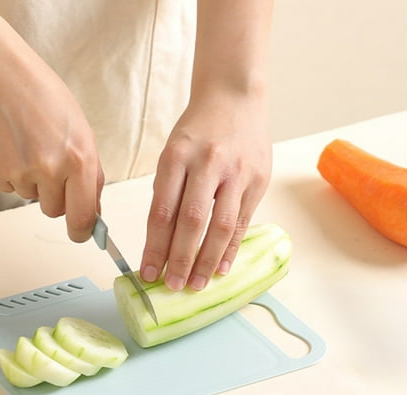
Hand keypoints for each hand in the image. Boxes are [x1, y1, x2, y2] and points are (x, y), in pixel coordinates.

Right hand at [0, 38, 102, 241]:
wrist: (0, 75)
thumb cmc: (45, 99)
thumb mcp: (84, 135)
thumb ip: (91, 178)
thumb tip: (93, 212)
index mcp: (78, 160)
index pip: (82, 218)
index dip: (83, 232)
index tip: (82, 234)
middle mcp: (49, 169)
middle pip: (55, 212)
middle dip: (56, 197)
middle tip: (51, 168)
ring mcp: (19, 171)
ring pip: (32, 198)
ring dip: (34, 182)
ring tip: (30, 147)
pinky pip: (10, 188)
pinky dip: (13, 173)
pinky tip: (13, 147)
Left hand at [140, 90, 270, 289]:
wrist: (235, 96)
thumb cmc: (198, 130)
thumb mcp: (173, 152)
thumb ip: (168, 193)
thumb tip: (162, 242)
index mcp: (177, 156)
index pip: (162, 211)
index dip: (155, 247)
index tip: (148, 273)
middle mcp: (208, 164)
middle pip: (192, 222)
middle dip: (181, 259)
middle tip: (173, 286)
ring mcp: (237, 173)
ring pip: (220, 226)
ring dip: (207, 260)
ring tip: (197, 284)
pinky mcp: (258, 180)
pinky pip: (242, 222)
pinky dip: (230, 248)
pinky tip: (221, 268)